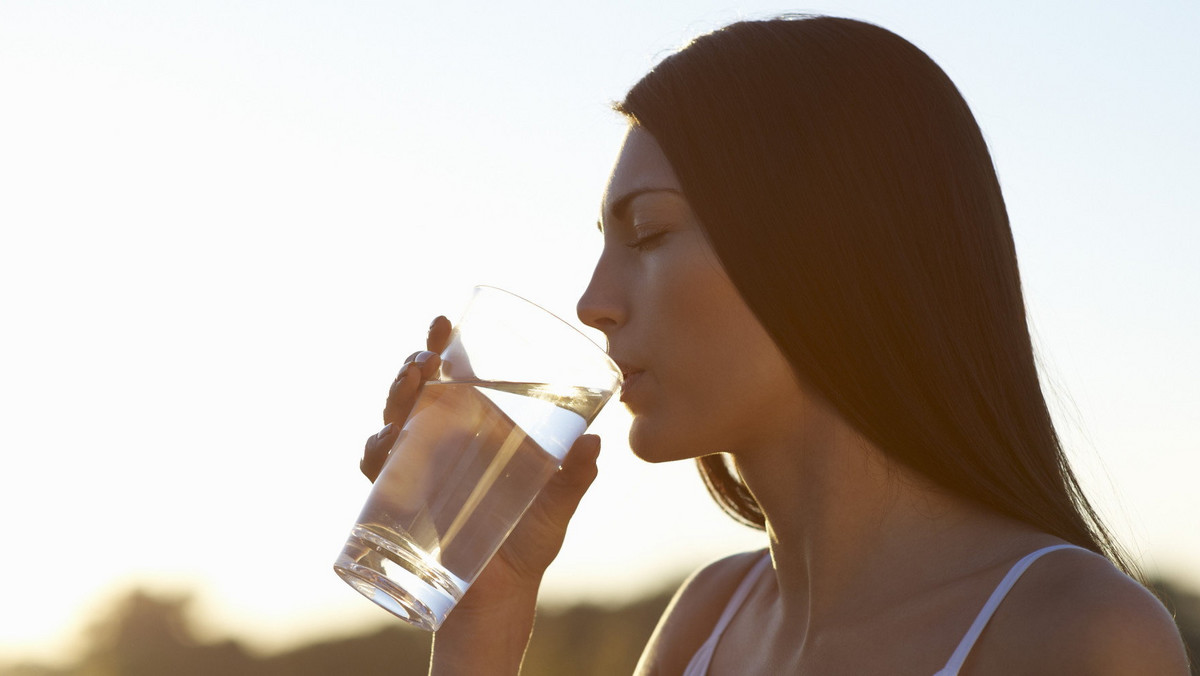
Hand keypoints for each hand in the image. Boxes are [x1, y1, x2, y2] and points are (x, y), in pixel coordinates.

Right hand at [357, 316, 601, 674]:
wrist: (501, 599)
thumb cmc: (528, 543)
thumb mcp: (557, 505)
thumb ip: (574, 476)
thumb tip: (595, 441)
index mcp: (473, 431)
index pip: (452, 379)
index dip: (441, 347)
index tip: (443, 322)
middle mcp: (438, 444)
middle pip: (415, 393)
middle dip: (413, 367)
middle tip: (427, 355)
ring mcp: (416, 472)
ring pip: (392, 422)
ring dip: (395, 398)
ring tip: (413, 382)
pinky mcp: (399, 504)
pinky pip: (377, 472)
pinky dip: (376, 453)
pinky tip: (384, 443)